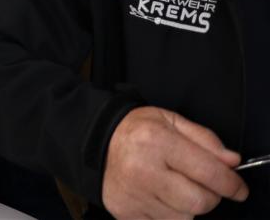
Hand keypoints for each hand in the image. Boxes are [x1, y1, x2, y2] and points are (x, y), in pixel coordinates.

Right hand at [102, 106, 247, 218]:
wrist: (93, 140)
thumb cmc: (135, 130)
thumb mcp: (170, 121)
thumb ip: (205, 139)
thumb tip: (232, 162)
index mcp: (156, 141)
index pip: (209, 173)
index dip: (231, 183)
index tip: (238, 188)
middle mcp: (143, 170)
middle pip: (199, 202)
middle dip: (208, 195)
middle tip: (200, 184)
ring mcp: (133, 194)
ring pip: (184, 218)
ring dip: (187, 206)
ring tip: (173, 187)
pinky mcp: (126, 212)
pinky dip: (168, 214)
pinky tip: (158, 196)